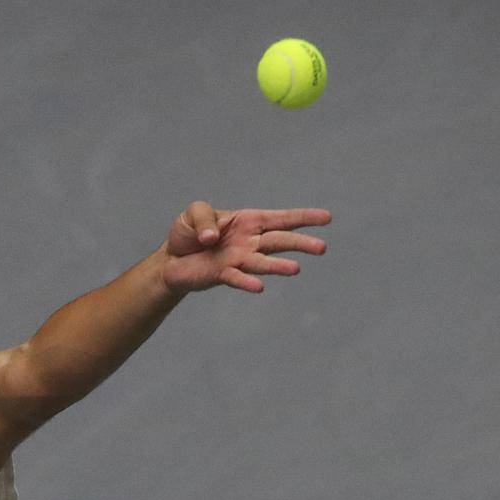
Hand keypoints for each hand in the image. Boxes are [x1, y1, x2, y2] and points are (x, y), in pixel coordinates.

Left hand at [160, 201, 328, 294]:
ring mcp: (239, 259)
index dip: (304, 218)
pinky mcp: (223, 274)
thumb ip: (204, 219)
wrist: (172, 259)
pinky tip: (258, 287)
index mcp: (249, 221)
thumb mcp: (195, 212)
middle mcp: (250, 241)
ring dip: (278, 266)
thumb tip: (212, 238)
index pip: (281, 219)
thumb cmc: (190, 232)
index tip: (327, 218)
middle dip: (300, 244)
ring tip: (295, 269)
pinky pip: (237, 278)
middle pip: (280, 241)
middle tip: (321, 248)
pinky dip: (247, 282)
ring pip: (263, 262)